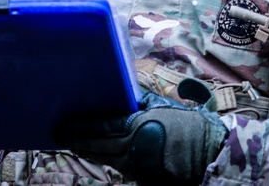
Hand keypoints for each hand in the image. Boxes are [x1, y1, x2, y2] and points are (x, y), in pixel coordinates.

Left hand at [59, 93, 228, 185]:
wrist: (209, 152)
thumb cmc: (186, 125)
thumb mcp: (161, 106)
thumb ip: (138, 100)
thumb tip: (121, 92)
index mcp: (135, 126)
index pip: (98, 127)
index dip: (78, 127)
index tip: (62, 124)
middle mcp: (132, 147)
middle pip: (96, 146)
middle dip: (76, 141)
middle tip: (59, 136)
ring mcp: (137, 166)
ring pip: (104, 159)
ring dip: (87, 152)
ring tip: (73, 144)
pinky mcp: (143, 179)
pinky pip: (119, 168)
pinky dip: (105, 161)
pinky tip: (96, 155)